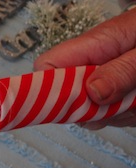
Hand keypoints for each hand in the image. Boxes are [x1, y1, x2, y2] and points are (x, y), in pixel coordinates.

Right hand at [34, 9, 135, 128]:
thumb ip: (121, 71)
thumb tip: (91, 92)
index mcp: (93, 46)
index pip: (47, 67)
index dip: (47, 88)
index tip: (69, 105)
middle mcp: (92, 64)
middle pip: (66, 98)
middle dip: (91, 110)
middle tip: (119, 103)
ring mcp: (102, 80)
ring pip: (90, 111)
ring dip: (116, 114)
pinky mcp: (113, 93)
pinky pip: (110, 115)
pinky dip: (127, 116)